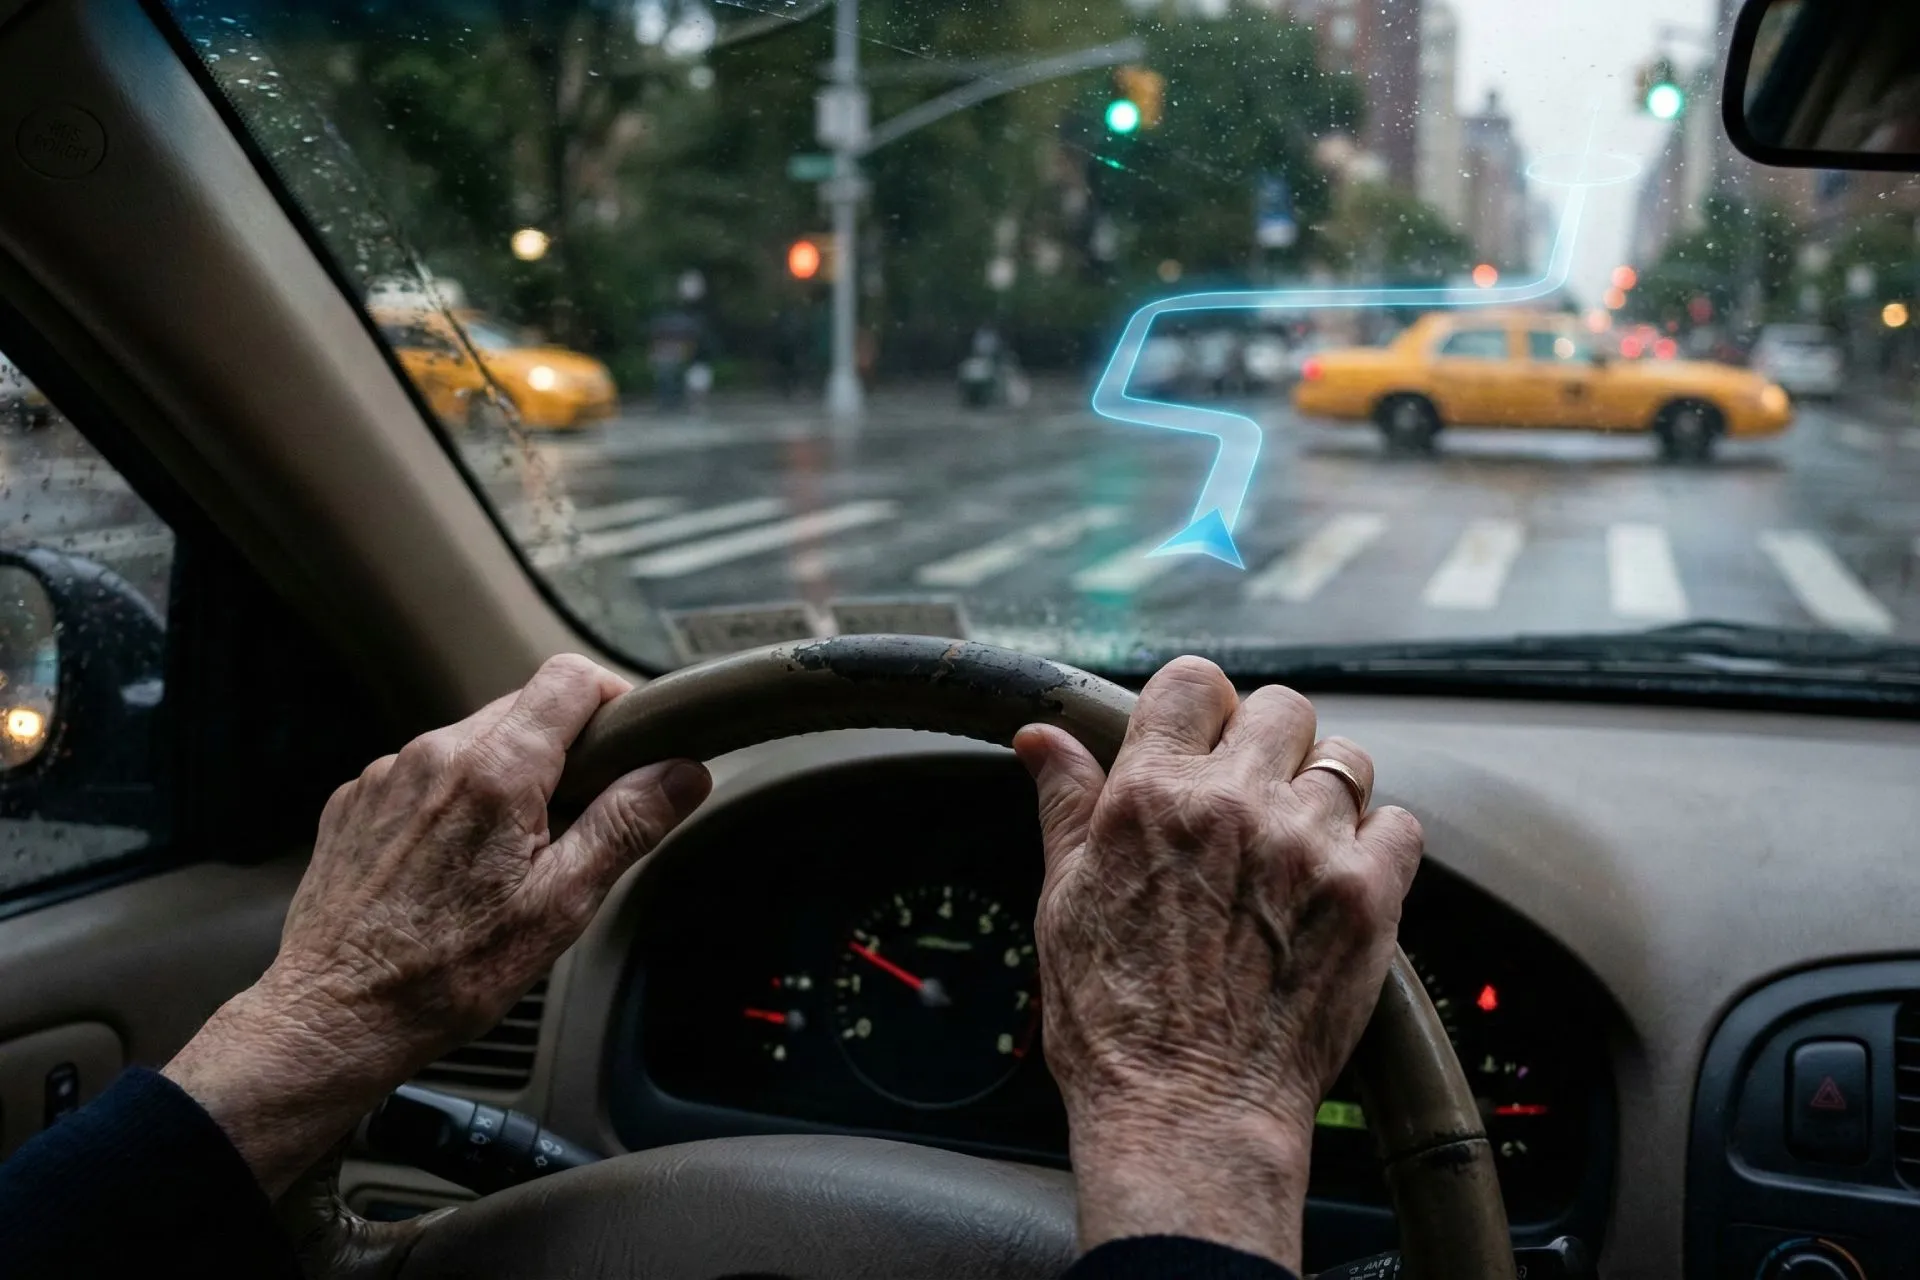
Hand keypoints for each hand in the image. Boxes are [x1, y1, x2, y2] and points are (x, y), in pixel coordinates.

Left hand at [164, 654, 709, 1196]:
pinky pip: (424, 774)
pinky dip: (452, 802)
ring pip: (472, 742)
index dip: (613, 700)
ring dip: (505, 778)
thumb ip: (626, 824)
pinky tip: (452, 867)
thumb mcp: (561, 905)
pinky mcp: (356, 801)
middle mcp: (434, 755)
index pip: (569, 680)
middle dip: (562, 751)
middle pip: (523, 708)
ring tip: (508, 858)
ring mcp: (387, 775)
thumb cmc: (445, 974)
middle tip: (575, 821)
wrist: (334, 1017)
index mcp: (495, 772)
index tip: (628, 744)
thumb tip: (681, 772)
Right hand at [1013, 657, 1421, 1268]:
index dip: (1200, 704)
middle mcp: (1235, 805)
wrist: (1188, 1114)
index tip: (1203, 737)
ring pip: (1347, 759)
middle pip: (1282, 707)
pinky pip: (1399, 824)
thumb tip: (1042, 736)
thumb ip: (1066, 805)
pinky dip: (1377, 843)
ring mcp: (1308, 847)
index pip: (1192, 681)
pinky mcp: (1368, 897)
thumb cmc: (1113, 1021)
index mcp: (1151, 795)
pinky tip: (1339, 879)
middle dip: (1267, 739)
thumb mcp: (1064, 901)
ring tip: (1299, 842)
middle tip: (1253, 794)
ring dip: (1324, 789)